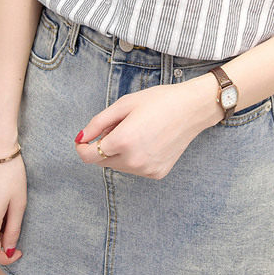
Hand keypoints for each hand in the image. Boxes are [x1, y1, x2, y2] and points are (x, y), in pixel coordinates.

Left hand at [74, 75, 221, 178]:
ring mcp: (146, 169)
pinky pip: (135, 169)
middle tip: (117, 126)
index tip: (83, 140)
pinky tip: (147, 141)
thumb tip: (81, 137)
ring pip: (118, 166)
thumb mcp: (124, 104)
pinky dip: (134, 157)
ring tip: (134, 131)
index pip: (89, 155)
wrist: (192, 109)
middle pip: (102, 162)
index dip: (82, 147)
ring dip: (118, 153)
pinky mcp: (157, 173)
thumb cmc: (159, 101)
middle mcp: (133, 160)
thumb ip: (98, 122)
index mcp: (122, 141)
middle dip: (102, 146)